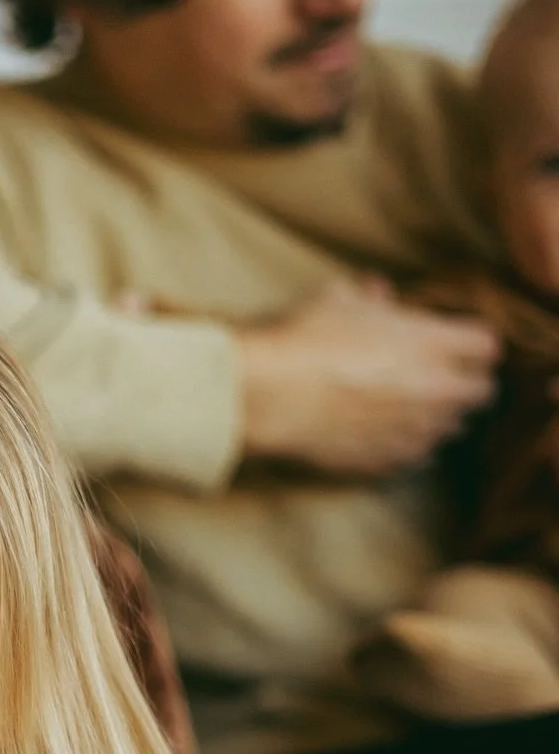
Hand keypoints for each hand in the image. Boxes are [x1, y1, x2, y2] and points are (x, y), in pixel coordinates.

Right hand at [238, 279, 499, 475]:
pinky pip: (416, 456)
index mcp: (431, 343)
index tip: (456, 340)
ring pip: (452, 428)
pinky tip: (384, 431)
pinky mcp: (387, 461)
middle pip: (483, 392)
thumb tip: (378, 293)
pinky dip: (408, 444)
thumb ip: (372, 299)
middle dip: (467, 382)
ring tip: (410, 406)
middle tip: (442, 375)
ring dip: (439, 416)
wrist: (266, 395)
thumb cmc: (303, 340)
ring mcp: (413, 431)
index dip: (473, 341)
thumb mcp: (338, 301)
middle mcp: (434, 391)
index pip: (488, 344)